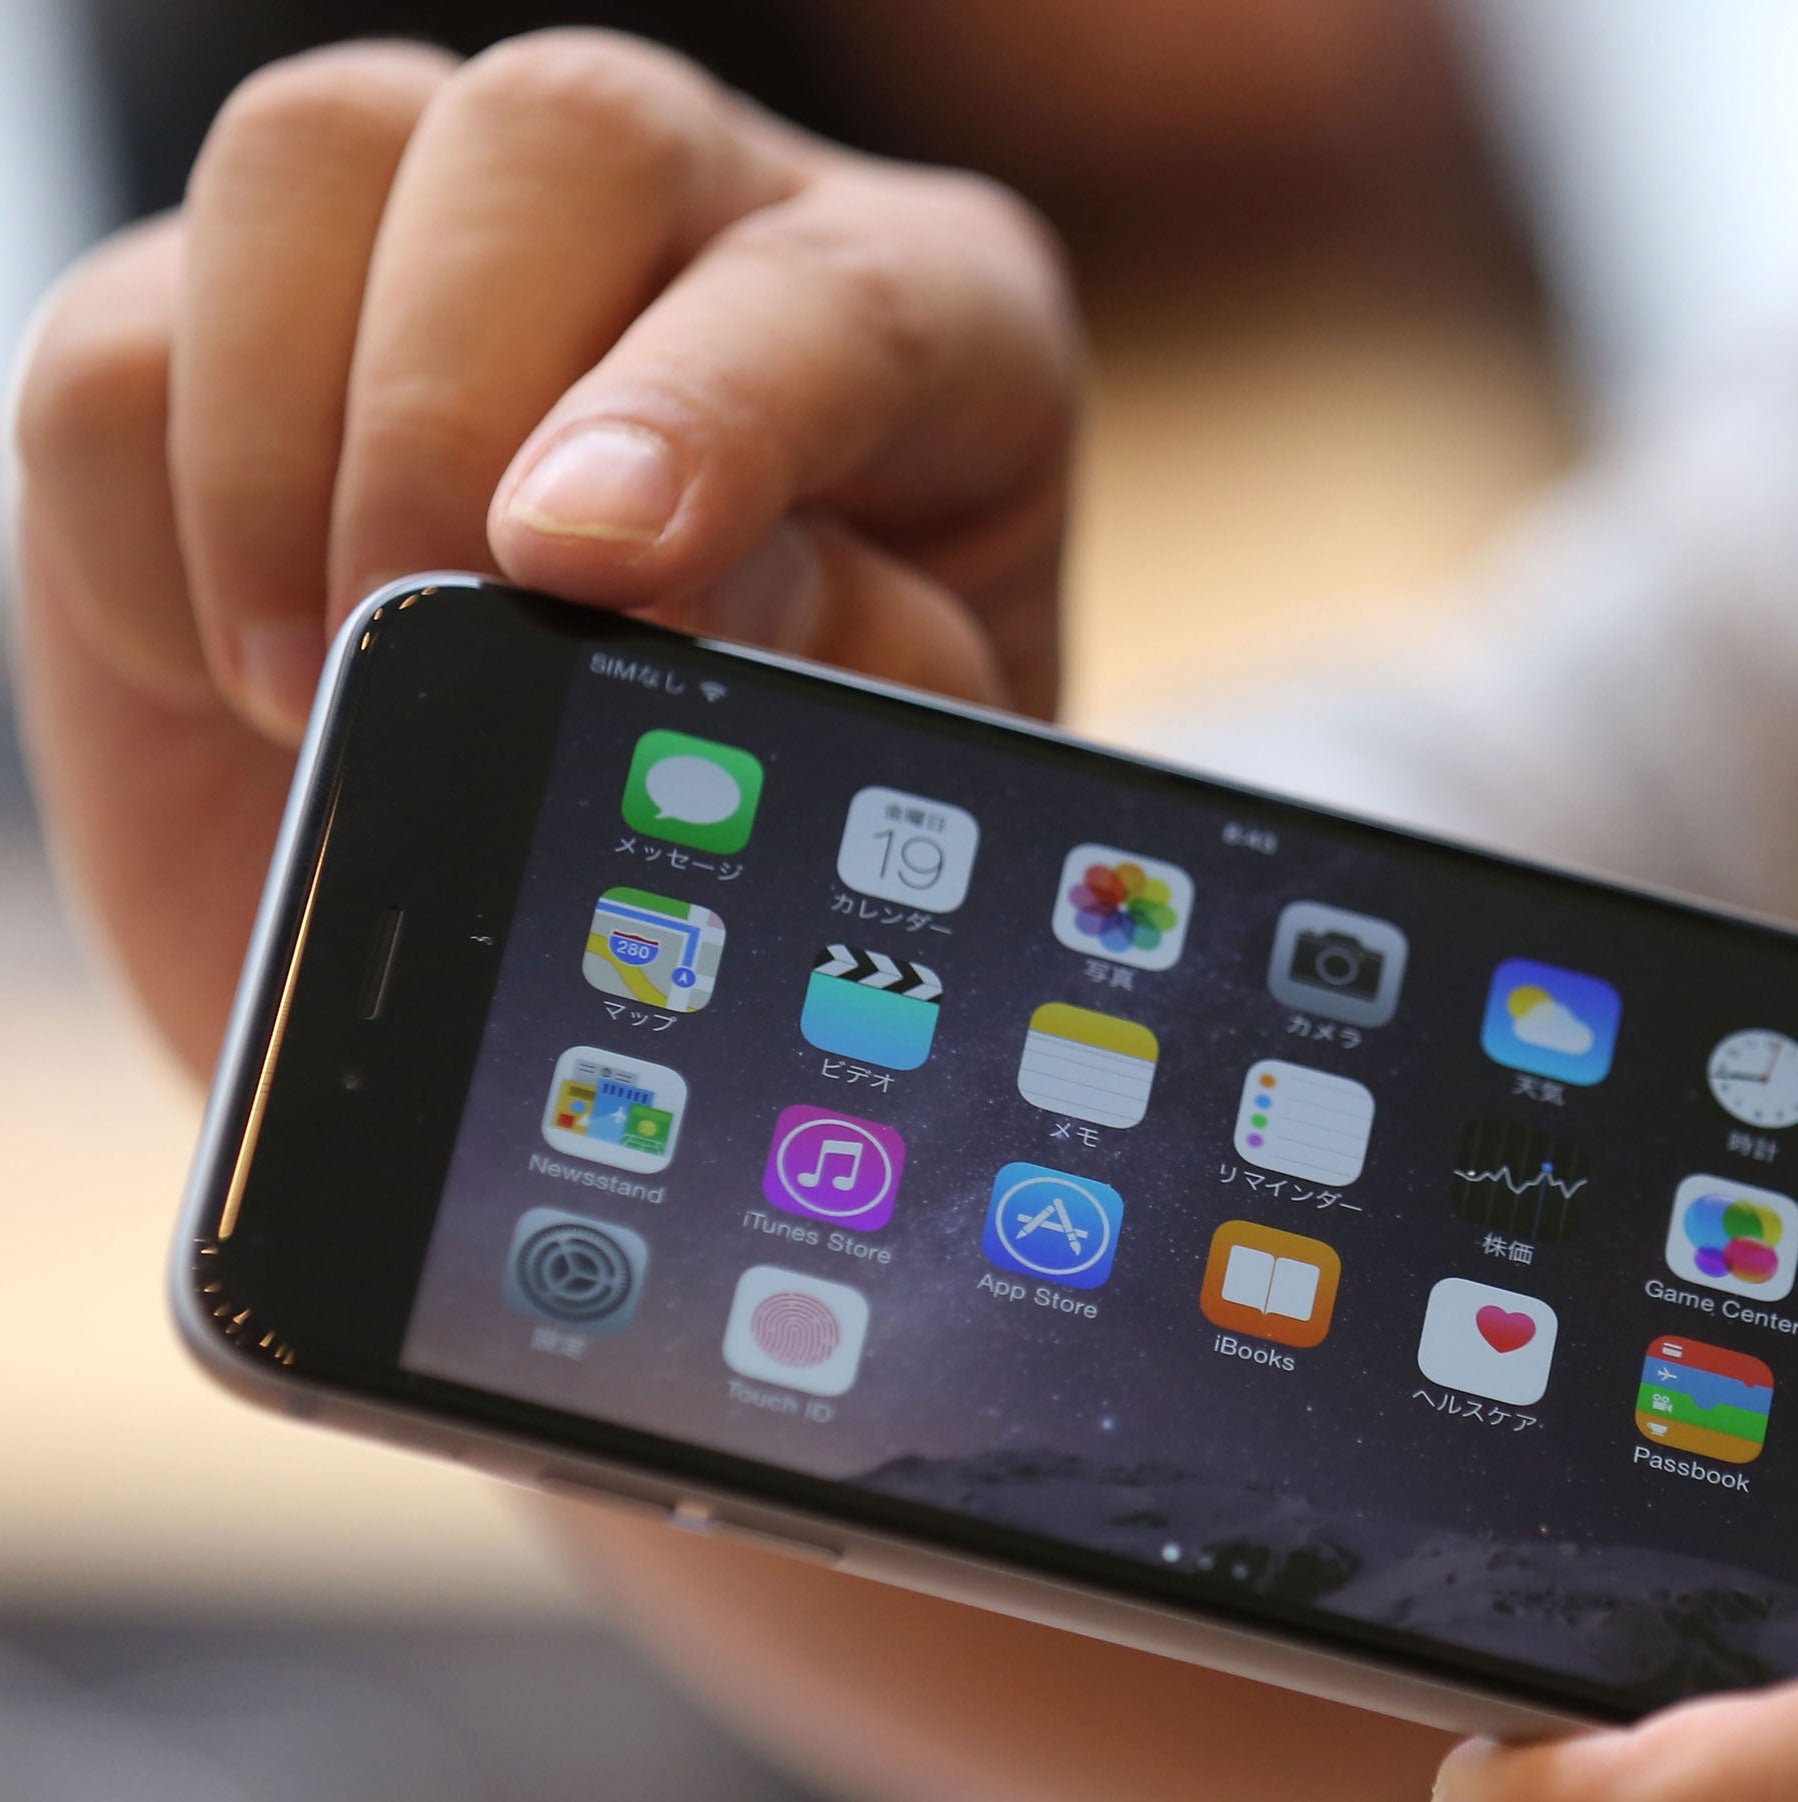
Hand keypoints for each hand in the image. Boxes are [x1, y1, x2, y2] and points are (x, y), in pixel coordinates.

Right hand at [12, 30, 1077, 1073]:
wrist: (581, 924)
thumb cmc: (794, 813)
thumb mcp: (887, 757)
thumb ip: (848, 652)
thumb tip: (657, 576)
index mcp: (929, 324)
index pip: (841, 288)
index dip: (710, 409)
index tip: (593, 566)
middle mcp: (695, 226)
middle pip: (563, 130)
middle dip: (466, 401)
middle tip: (437, 632)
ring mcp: (441, 249)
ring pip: (313, 155)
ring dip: (291, 455)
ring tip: (342, 688)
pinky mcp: (214, 330)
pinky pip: (116, 346)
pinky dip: (156, 543)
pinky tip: (266, 686)